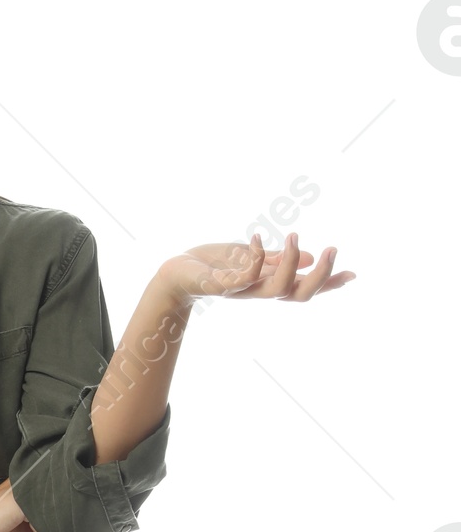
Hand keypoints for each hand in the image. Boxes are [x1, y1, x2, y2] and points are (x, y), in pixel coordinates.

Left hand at [157, 231, 354, 305]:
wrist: (177, 274)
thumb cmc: (215, 266)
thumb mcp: (252, 258)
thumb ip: (277, 260)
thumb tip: (310, 257)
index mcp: (269, 283)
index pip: (305, 289)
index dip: (329, 284)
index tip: (354, 275)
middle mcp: (259, 290)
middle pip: (299, 296)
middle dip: (320, 277)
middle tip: (331, 249)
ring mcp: (241, 290)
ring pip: (276, 289)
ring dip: (290, 263)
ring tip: (294, 235)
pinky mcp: (221, 286)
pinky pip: (243, 278)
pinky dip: (254, 258)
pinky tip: (256, 238)